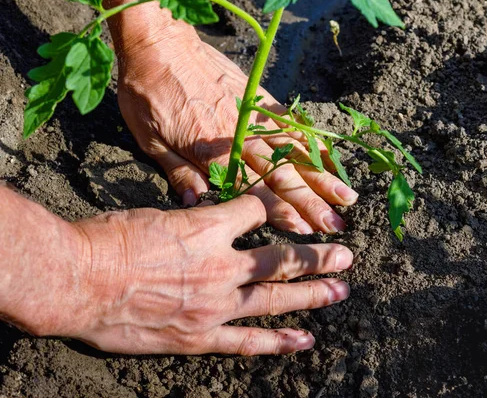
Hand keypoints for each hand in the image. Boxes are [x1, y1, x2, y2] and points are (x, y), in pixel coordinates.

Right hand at [64, 195, 351, 354]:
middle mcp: (222, 264)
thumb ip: (189, 220)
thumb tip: (204, 221)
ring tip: (341, 290)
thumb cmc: (111, 239)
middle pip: (282, 258)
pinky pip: (248, 341)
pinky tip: (303, 339)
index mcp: (209, 226)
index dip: (273, 205)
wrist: (80, 281)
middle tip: (346, 255)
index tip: (284, 207)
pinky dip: (278, 341)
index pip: (257, 209)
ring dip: (312, 294)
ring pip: (275, 298)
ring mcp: (216, 303)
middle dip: (317, 257)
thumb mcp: (155, 213)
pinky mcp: (200, 335)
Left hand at [116, 3, 358, 234]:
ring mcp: (252, 113)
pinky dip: (311, 138)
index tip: (305, 230)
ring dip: (321, 174)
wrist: (159, 42)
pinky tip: (329, 152)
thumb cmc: (147, 92)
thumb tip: (197, 203)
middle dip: (311, 202)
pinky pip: (289, 120)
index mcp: (210, 151)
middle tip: (337, 225)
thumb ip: (178, 172)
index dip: (280, 211)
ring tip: (346, 195)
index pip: (251, 188)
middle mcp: (238, 135)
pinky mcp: (257, 94)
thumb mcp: (150, 138)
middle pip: (281, 173)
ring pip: (293, 149)